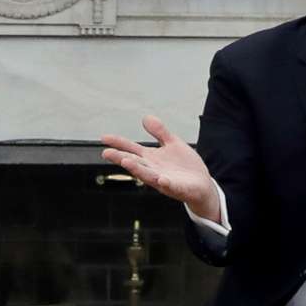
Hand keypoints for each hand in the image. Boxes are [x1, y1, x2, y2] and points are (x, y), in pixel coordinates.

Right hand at [100, 116, 221, 219]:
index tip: (103, 138)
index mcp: (151, 158)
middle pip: (135, 163)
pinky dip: (165, 182)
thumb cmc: (184, 166)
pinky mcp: (178, 188)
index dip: (118, 143)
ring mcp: (164, 180)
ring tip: (126, 161)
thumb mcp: (172, 143)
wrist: (202, 185)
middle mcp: (153, 169)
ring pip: (148, 175)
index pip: (131, 149)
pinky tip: (161, 178)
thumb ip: (160, 132)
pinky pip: (170, 185)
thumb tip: (145, 118)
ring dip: (137, 169)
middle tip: (107, 153)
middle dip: (121, 158)